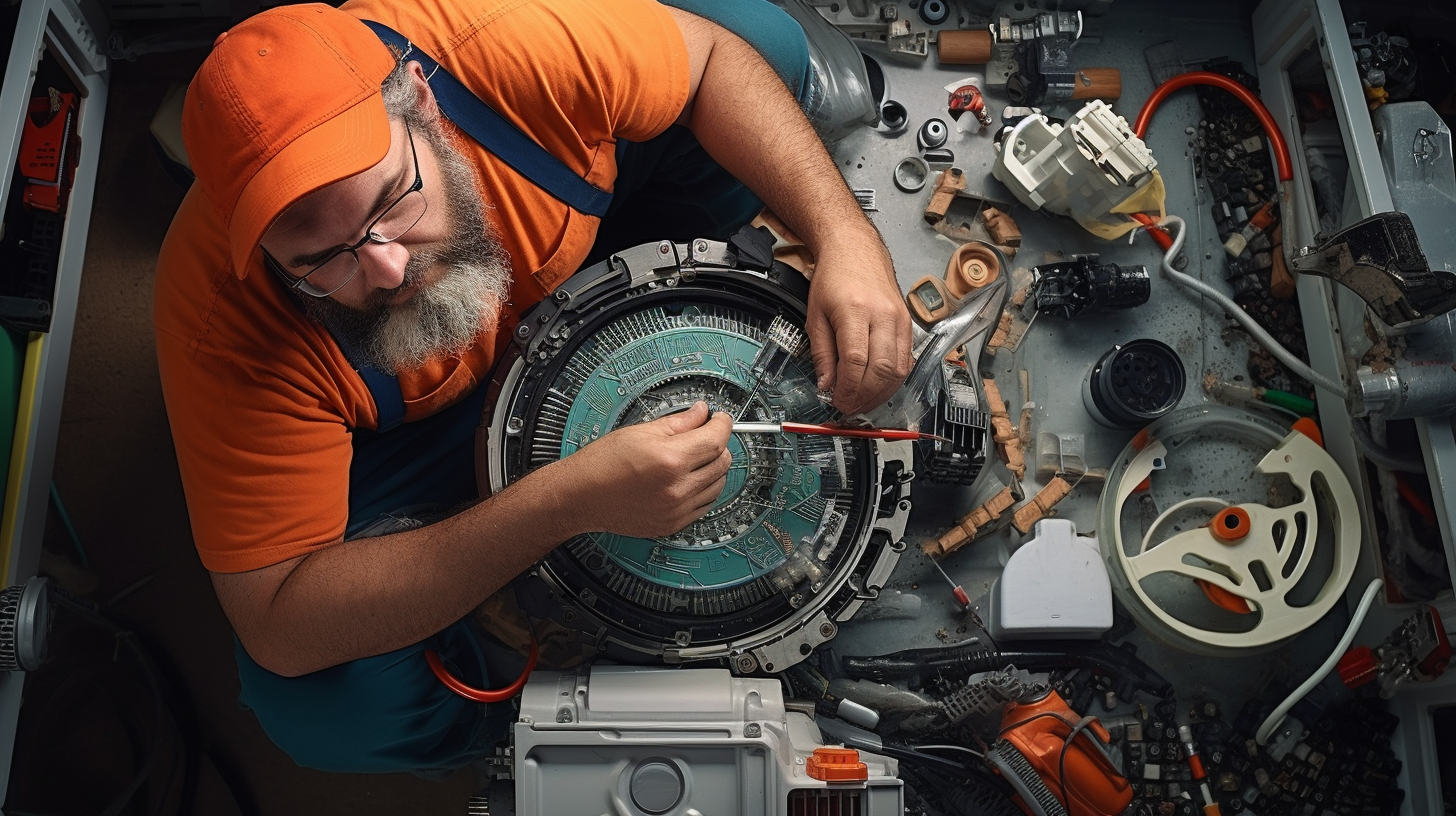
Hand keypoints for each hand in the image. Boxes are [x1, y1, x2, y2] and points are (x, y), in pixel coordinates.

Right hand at [555, 402, 731, 537]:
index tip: (720, 419)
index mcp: (669, 459)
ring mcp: (676, 510)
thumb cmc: (602, 464)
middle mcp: (676, 488)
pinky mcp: (673, 524)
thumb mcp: (640, 431)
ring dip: (713, 468)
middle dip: (718, 444)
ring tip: (694, 459)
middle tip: (704, 435)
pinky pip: (705, 505)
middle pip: (722, 462)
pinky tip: (688, 479)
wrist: (581, 496)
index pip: (716, 439)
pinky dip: (704, 489)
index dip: (722, 424)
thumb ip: (679, 422)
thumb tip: (701, 413)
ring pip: (718, 485)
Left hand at [805, 234, 912, 415]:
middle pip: (882, 370)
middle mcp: (882, 315)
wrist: (855, 248)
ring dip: (881, 393)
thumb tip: (826, 384)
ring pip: (899, 369)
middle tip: (849, 406)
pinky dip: (894, 379)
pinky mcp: (908, 322)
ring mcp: (899, 319)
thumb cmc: (834, 276)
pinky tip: (879, 386)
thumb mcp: (815, 314)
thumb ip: (821, 353)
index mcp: (855, 311)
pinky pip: (907, 359)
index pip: (856, 362)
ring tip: (863, 401)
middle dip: (865, 397)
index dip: (848, 389)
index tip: (837, 400)